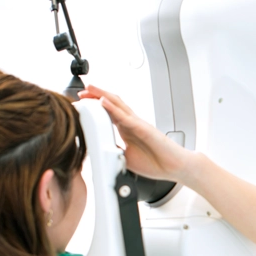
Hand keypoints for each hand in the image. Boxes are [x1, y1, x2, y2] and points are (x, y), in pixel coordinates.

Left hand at [78, 85, 193, 182]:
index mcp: (127, 130)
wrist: (175, 167)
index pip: (108, 114)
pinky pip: (125, 117)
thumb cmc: (155, 163)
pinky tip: (103, 102)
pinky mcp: (144, 129)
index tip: (81, 105)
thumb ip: (114, 151)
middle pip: (111, 104)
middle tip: (81, 91)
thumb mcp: (127, 158)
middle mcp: (132, 123)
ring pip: (117, 105)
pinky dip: (113, 109)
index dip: (95, 107)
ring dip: (102, 95)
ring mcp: (138, 124)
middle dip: (95, 95)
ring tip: (89, 88)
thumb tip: (100, 150)